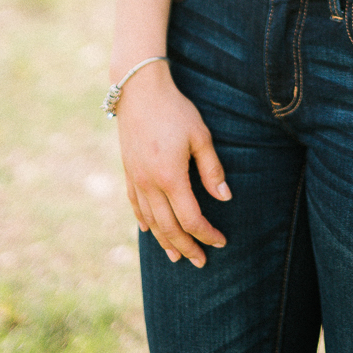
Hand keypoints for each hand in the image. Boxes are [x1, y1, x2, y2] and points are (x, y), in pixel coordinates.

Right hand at [115, 58, 229, 267]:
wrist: (139, 91)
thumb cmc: (175, 110)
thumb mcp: (200, 136)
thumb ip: (212, 168)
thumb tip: (225, 198)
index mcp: (170, 177)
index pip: (191, 218)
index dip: (206, 233)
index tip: (221, 241)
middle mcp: (150, 184)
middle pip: (169, 227)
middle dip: (186, 247)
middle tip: (201, 261)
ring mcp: (136, 180)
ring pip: (151, 221)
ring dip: (165, 241)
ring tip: (177, 256)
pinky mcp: (128, 172)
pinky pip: (135, 206)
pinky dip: (144, 222)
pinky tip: (149, 231)